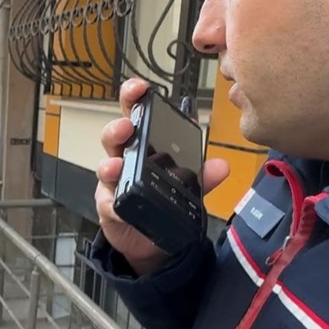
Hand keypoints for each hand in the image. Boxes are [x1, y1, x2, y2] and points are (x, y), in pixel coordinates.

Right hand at [95, 78, 229, 275]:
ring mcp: (114, 183)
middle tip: (127, 125)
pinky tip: (118, 203)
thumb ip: (202, 176)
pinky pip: (109, 203)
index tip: (139, 88)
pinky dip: (113, 203)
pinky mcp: (110, 208)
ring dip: (111, 164)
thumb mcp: (188, 187)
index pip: (137, 115)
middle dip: (118, 127)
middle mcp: (125, 159)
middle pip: (114, 136)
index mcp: (145, 145)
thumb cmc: (163, 201)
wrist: (151, 239)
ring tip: (117, 165)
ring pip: (106, 166)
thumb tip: (221, 166)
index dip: (134, 99)